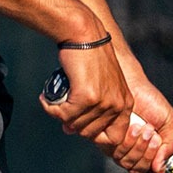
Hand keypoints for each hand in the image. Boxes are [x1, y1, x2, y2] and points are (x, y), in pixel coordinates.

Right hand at [39, 45, 164, 172]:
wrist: (84, 35)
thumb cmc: (90, 57)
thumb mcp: (101, 84)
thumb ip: (92, 109)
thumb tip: (70, 130)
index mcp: (126, 103)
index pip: (115, 137)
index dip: (95, 136)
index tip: (80, 124)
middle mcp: (117, 105)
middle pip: (90, 133)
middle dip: (72, 123)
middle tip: (61, 109)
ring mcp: (103, 102)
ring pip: (75, 124)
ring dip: (59, 114)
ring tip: (52, 101)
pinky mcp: (86, 97)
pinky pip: (64, 114)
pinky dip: (51, 108)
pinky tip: (46, 98)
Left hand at [120, 56, 172, 172]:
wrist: (132, 84)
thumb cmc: (151, 101)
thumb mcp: (169, 122)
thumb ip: (170, 145)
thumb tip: (159, 167)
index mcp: (150, 152)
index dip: (154, 168)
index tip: (159, 148)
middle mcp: (133, 152)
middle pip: (138, 170)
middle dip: (147, 152)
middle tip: (151, 133)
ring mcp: (118, 147)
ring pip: (127, 163)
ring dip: (139, 147)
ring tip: (144, 127)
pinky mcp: (106, 140)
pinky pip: (115, 153)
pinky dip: (128, 142)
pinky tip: (133, 127)